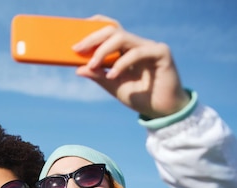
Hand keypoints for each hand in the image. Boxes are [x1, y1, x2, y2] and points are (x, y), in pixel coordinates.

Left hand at [73, 16, 189, 118]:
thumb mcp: (113, 86)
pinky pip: (138, 52)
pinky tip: (112, 75)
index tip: (75, 39)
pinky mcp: (161, 53)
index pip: (109, 30)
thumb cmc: (139, 97)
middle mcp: (137, 44)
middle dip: (92, 38)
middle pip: (112, 30)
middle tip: (77, 49)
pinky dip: (122, 63)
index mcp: (125, 50)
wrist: (161, 111)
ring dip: (103, 50)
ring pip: (122, 38)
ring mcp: (149, 47)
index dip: (93, 28)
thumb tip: (78, 69)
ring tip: (92, 65)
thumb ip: (98, 76)